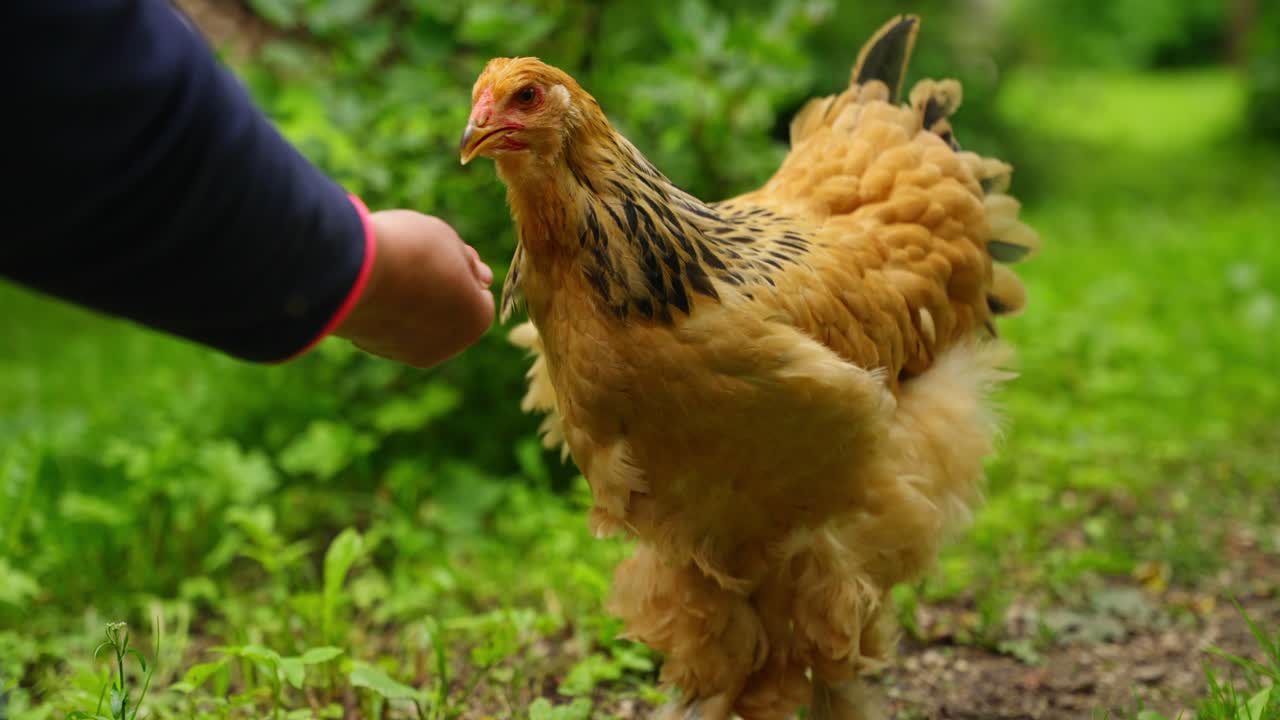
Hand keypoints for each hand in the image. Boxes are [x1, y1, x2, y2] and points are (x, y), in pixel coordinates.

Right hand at [334, 210, 494, 367]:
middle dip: (437, 291)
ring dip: (409, 302)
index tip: (441, 253)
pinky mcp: (376, 349)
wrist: (354, 270)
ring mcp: (411, 351)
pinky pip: (386, 325)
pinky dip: (383, 310)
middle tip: (413, 262)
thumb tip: (481, 277)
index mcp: (477, 319)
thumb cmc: (411, 249)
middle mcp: (450, 346)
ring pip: (416, 320)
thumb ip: (467, 261)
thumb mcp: (448, 240)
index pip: (478, 294)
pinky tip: (371, 288)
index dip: (462, 270)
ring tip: (390, 273)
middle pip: (448, 311)